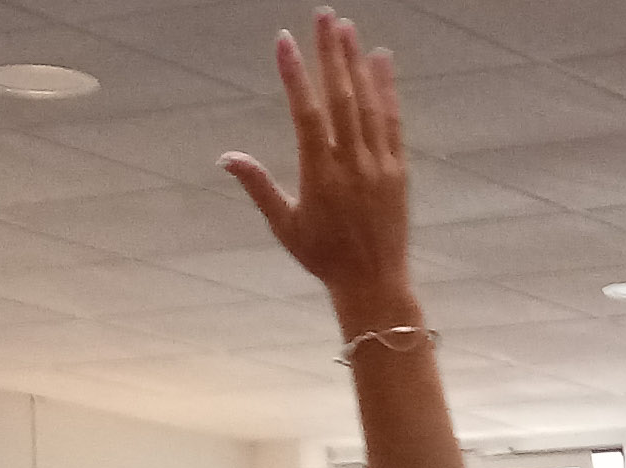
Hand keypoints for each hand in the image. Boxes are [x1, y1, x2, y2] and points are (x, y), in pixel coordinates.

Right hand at [221, 16, 411, 312]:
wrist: (374, 282)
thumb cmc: (323, 258)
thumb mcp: (285, 226)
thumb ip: (258, 187)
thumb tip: (226, 157)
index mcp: (320, 177)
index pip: (306, 115)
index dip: (294, 76)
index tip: (283, 41)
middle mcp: (352, 165)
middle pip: (341, 99)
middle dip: (331, 55)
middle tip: (323, 17)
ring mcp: (379, 165)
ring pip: (369, 104)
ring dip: (358, 63)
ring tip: (347, 28)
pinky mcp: (399, 170)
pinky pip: (394, 122)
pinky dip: (388, 89)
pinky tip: (382, 60)